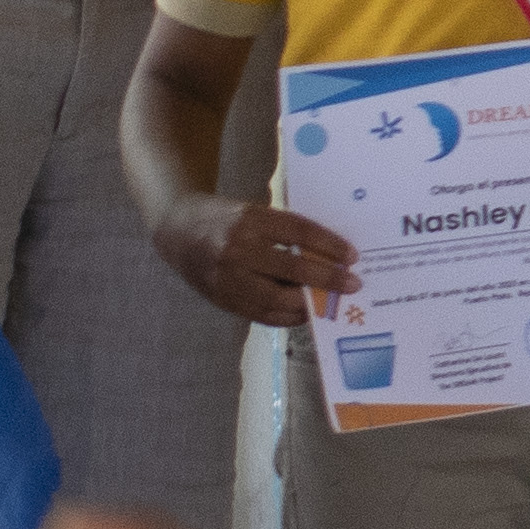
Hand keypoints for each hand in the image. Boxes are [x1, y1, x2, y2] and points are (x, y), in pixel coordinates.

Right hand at [149, 193, 353, 328]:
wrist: (176, 230)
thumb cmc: (225, 218)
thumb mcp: (254, 212)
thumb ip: (284, 231)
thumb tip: (328, 255)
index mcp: (250, 220)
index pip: (299, 232)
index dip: (329, 245)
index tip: (353, 256)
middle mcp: (236, 249)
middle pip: (290, 269)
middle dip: (326, 279)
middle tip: (352, 284)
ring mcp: (226, 278)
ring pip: (274, 299)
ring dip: (308, 304)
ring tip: (331, 302)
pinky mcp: (219, 298)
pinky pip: (258, 314)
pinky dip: (285, 317)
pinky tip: (304, 313)